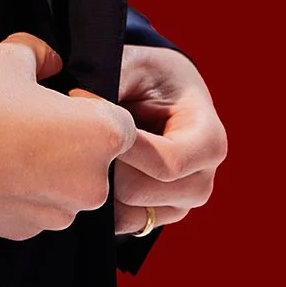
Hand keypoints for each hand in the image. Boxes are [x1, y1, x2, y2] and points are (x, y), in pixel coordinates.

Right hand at [0, 32, 137, 238]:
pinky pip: (43, 203)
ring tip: (6, 143)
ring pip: (70, 183)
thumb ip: (43, 53)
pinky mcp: (31, 232)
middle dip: (72, 138)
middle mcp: (92, 183)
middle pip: (99, 156)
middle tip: (28, 119)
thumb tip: (53, 61)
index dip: (88, 104)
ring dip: (51, 166)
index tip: (56, 98)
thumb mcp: (9, 56)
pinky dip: (27, 189)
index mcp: (100, 136)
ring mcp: (61, 215)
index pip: (120, 120)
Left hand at [73, 44, 226, 235]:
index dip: (123, 147)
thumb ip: (117, 76)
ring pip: (128, 211)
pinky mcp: (159, 216)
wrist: (161, 96)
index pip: (167, 164)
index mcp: (210, 141)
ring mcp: (182, 204)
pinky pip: (122, 223)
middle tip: (75, 132)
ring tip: (83, 147)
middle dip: (104, 162)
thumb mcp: (138, 63)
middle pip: (141, 192)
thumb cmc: (150, 76)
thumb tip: (82, 97)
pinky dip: (100, 201)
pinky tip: (89, 168)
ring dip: (99, 182)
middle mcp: (202, 180)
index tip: (86, 118)